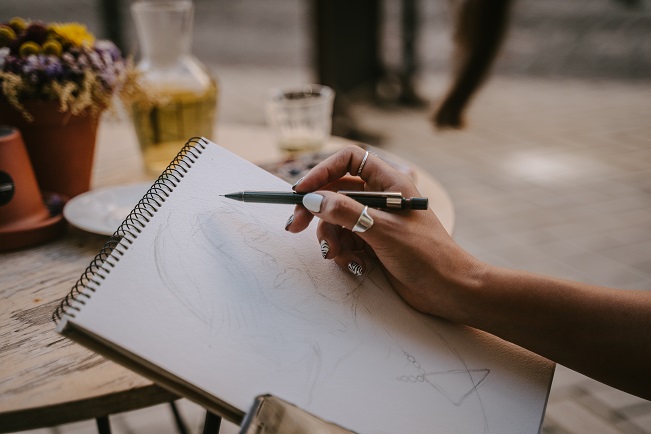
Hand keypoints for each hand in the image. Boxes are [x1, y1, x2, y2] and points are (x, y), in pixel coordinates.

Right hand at [286, 145, 483, 320]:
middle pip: (336, 191)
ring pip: (337, 219)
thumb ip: (346, 212)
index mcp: (390, 183)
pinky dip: (343, 251)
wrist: (449, 290)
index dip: (322, 171)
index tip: (302, 191)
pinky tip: (354, 265)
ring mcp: (377, 220)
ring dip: (331, 237)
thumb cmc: (427, 255)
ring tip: (337, 255)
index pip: (349, 161)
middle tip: (294, 227)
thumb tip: (313, 199)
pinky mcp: (374, 242)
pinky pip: (346, 239)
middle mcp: (381, 198)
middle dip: (316, 210)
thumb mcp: (382, 231)